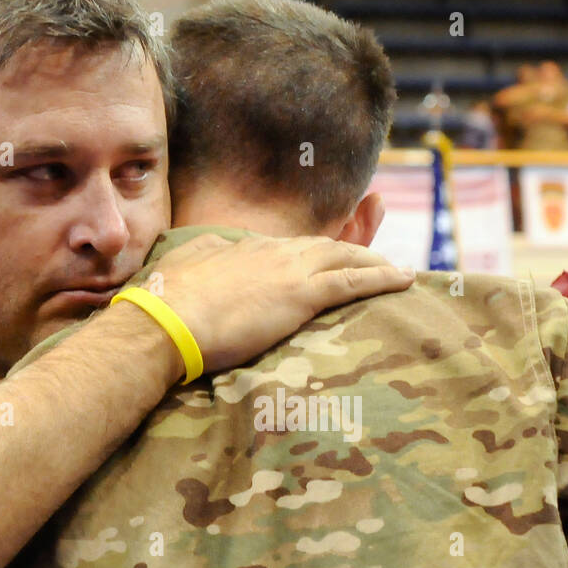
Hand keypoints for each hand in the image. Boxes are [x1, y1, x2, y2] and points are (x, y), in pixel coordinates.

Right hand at [143, 234, 415, 375]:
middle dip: (354, 250)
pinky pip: (353, 282)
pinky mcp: (301, 295)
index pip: (291, 248)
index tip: (327, 262)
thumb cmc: (163, 304)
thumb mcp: (183, 267)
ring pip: (346, 257)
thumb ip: (205, 256)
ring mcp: (289, 270)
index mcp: (244, 246)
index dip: (314, 254)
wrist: (163, 321)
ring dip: (374, 262)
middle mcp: (272, 250)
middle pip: (325, 245)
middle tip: (377, 260)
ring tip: (397, 271)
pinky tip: (404, 279)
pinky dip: (382, 278)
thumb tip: (215, 251)